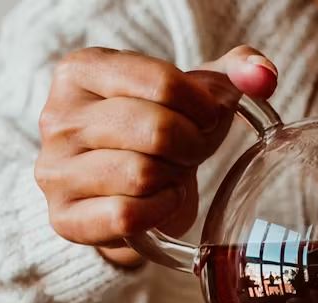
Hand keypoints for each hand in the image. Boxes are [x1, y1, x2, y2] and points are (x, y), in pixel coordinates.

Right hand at [35, 45, 277, 267]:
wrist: (120, 198)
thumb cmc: (155, 140)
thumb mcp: (189, 98)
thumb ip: (230, 74)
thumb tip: (262, 74)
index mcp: (81, 70)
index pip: (162, 82)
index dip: (203, 107)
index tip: (208, 119)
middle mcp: (58, 117)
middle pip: (156, 130)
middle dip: (192, 146)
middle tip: (193, 153)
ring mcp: (55, 169)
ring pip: (141, 175)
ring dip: (172, 180)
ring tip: (170, 176)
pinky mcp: (64, 218)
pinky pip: (126, 216)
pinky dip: (157, 212)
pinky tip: (159, 204)